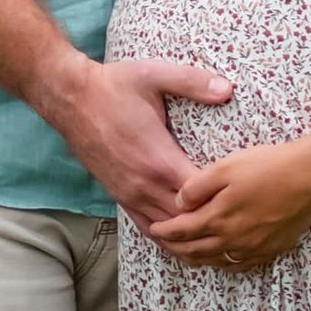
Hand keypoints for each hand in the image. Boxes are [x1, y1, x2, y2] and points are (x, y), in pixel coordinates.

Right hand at [45, 52, 234, 230]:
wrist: (69, 98)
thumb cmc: (113, 86)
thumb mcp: (154, 75)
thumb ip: (193, 82)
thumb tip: (227, 88)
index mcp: (159, 160)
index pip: (200, 196)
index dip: (223, 198)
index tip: (241, 191)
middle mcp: (144, 185)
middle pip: (187, 221)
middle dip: (212, 220)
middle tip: (237, 215)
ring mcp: (129, 195)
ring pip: (166, 231)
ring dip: (191, 233)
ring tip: (217, 233)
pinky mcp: (119, 196)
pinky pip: (146, 227)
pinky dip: (167, 235)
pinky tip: (183, 235)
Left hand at [146, 141, 310, 272]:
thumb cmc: (268, 166)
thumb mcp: (226, 167)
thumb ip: (197, 187)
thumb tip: (179, 203)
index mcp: (217, 219)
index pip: (181, 231)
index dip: (164, 231)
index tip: (152, 228)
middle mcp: (232, 240)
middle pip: (196, 251)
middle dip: (175, 248)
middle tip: (164, 244)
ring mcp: (254, 248)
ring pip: (217, 261)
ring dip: (197, 259)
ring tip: (186, 254)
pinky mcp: (272, 249)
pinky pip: (241, 264)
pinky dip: (224, 263)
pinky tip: (222, 259)